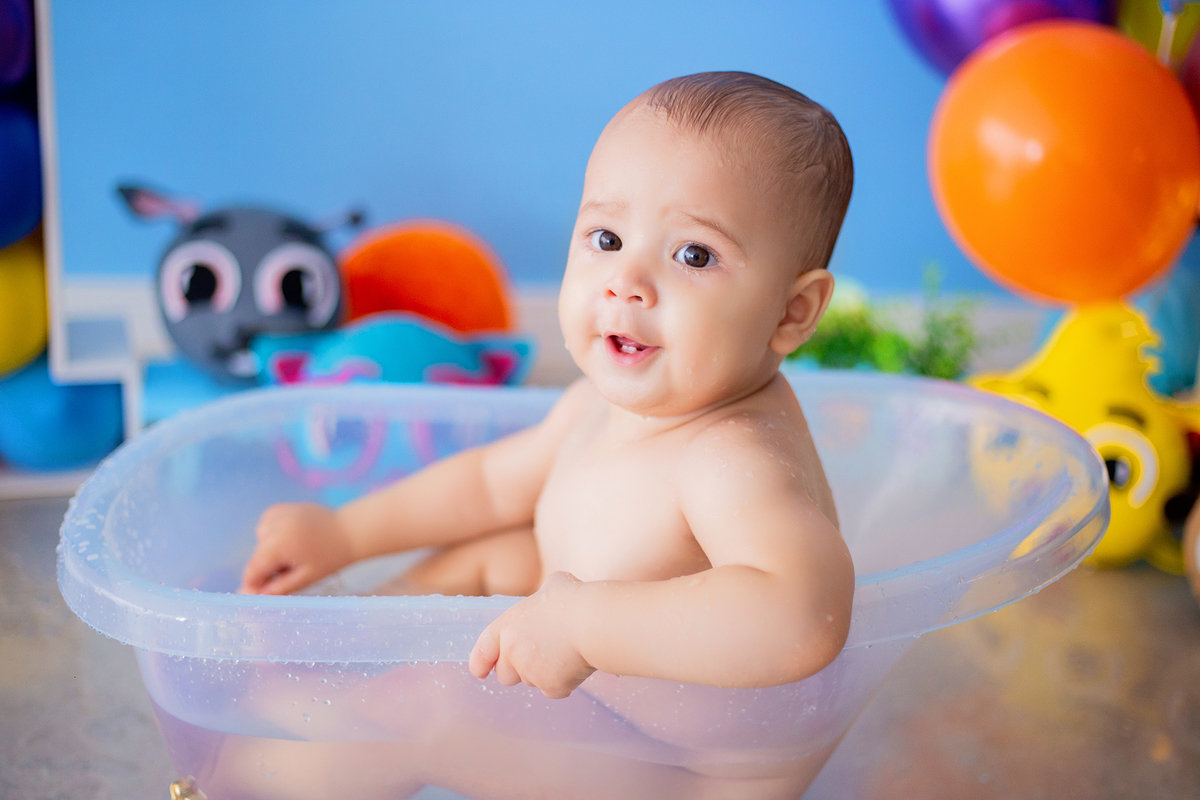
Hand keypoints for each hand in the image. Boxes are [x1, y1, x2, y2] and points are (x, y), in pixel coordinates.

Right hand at [239, 503, 354, 594]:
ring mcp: (278, 514)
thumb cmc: (331, 557)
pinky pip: (267, 524)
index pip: (253, 569)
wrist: (350, 530)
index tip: (259, 594)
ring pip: (260, 539)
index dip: (253, 583)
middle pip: (257, 555)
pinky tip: (288, 539)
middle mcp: (275, 526)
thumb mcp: (307, 577)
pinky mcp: (282, 508)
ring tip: (293, 555)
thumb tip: (258, 596)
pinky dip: (271, 534)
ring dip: (268, 550)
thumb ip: (280, 587)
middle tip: (288, 574)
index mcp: (279, 544)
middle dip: (266, 568)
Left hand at [469, 571, 595, 698]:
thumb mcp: (554, 585)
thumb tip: (554, 595)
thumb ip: (544, 596)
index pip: (483, 651)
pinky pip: (556, 690)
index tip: (480, 672)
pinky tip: (578, 663)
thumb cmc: (575, 599)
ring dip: (544, 674)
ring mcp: (531, 672)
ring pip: (533, 682)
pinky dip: (566, 681)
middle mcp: (513, 652)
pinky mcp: (551, 687)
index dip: (480, 663)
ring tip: (567, 652)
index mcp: (508, 626)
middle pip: (506, 675)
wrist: (593, 623)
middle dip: (519, 670)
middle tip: (542, 656)